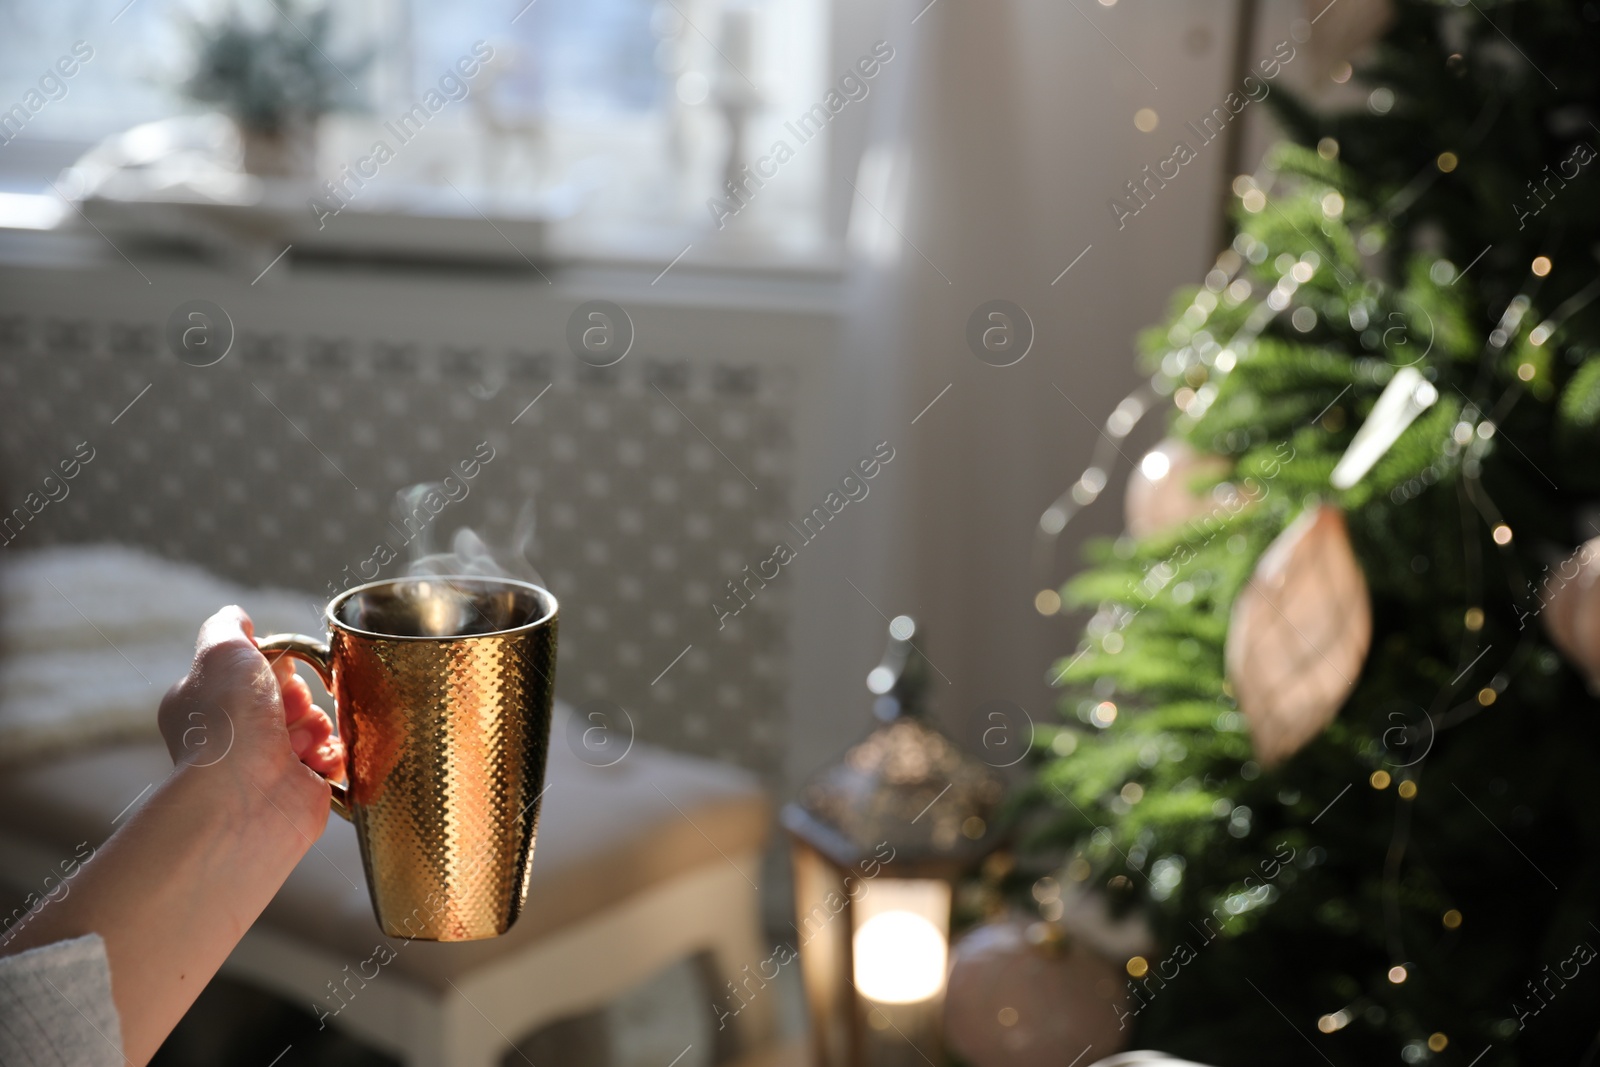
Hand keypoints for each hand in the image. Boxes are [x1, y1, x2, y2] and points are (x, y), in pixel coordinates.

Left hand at [157, 606, 345, 836]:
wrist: (245, 797)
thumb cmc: (228, 723)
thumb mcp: (221, 652)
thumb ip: (228, 626)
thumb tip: (239, 616)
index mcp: (209, 704)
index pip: (256, 671)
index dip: (275, 667)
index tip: (276, 673)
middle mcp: (236, 736)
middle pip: (292, 696)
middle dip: (298, 699)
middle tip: (287, 712)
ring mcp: (268, 764)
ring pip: (316, 726)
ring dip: (316, 728)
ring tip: (298, 746)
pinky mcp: (301, 789)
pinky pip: (332, 759)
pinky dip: (331, 757)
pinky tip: (314, 764)